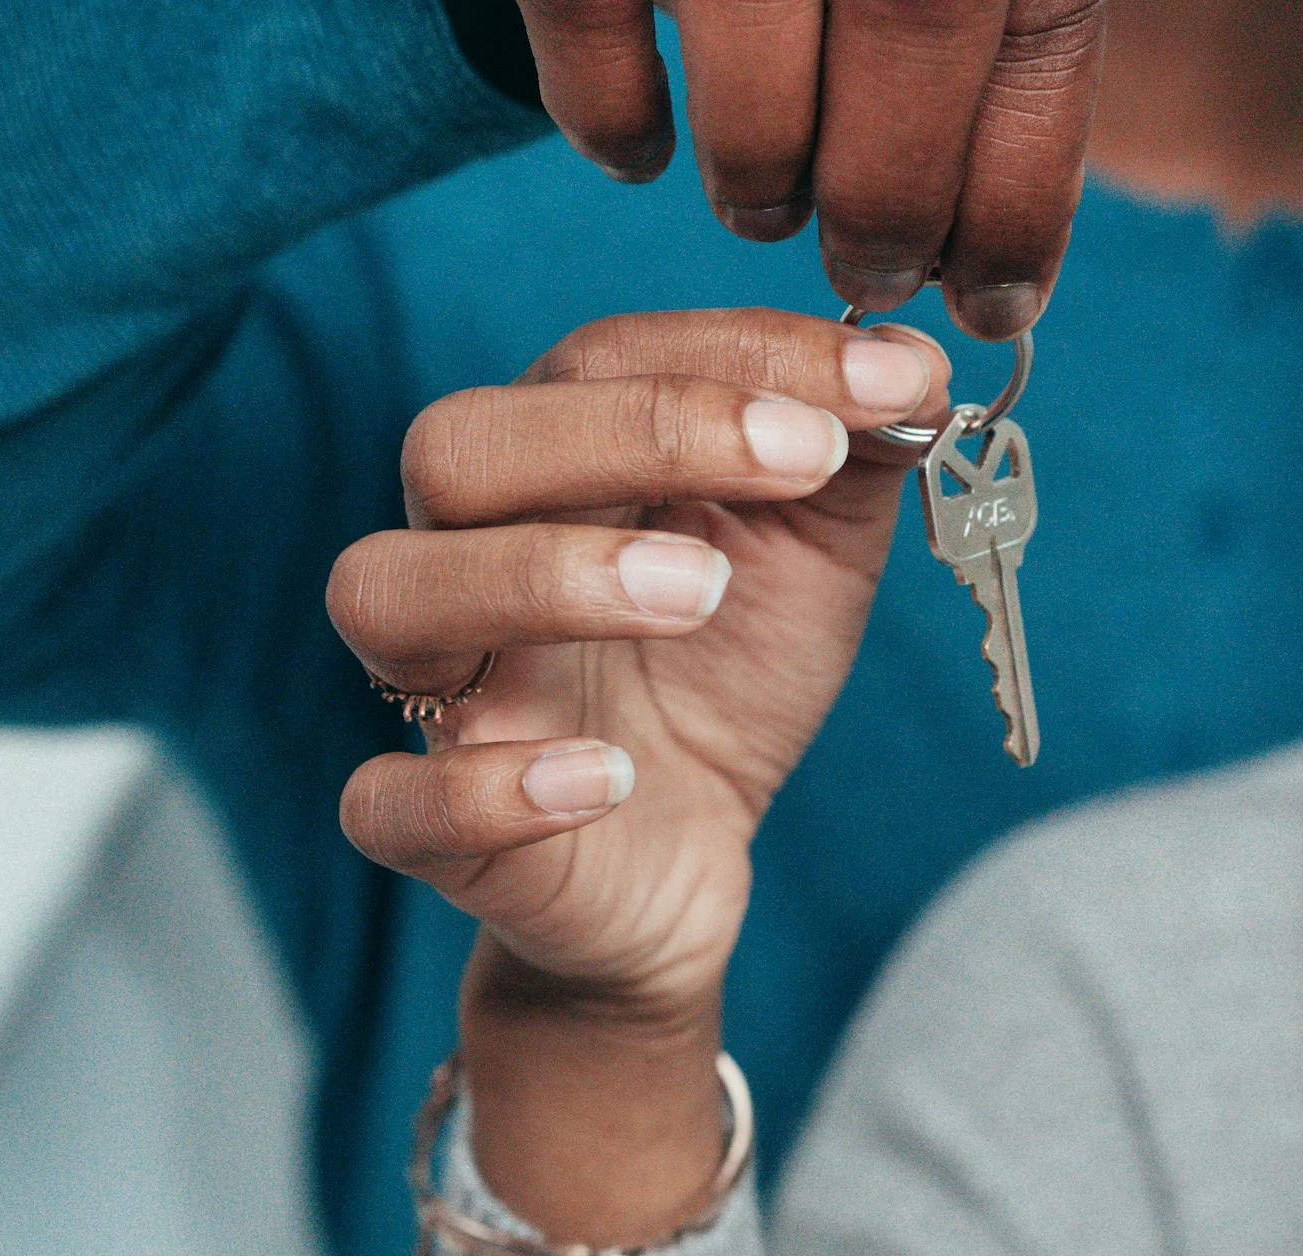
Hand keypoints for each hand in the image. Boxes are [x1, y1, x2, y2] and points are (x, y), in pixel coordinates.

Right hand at [328, 309, 948, 1239]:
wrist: (691, 853)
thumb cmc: (729, 672)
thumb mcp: (812, 549)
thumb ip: (852, 451)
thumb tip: (913, 357)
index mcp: (554, 467)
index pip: (598, 360)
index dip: (738, 355)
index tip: (885, 384)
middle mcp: (469, 554)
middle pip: (460, 446)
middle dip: (634, 432)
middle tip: (797, 458)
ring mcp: (442, 690)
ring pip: (389, 592)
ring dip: (547, 576)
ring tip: (700, 592)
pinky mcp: (437, 830)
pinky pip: (392, 803)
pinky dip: (489, 788)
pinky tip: (609, 777)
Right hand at [513, 0, 1106, 339]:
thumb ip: (998, 17)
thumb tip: (992, 251)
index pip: (1036, 53)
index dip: (1016, 214)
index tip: (992, 305)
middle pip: (910, 62)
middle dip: (890, 214)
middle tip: (867, 271)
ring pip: (757, 98)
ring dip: (761, 183)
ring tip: (764, 206)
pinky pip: (590, 25)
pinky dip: (611, 116)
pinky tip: (638, 153)